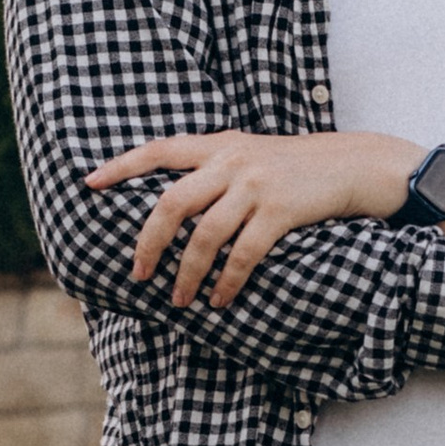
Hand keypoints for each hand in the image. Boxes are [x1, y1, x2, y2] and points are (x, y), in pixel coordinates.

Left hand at [87, 127, 410, 307]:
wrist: (355, 165)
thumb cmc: (299, 168)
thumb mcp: (253, 154)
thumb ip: (216, 168)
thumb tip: (176, 201)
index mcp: (219, 145)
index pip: (158, 149)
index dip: (121, 166)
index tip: (89, 184)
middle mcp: (231, 161)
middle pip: (171, 203)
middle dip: (149, 244)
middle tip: (138, 274)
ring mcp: (256, 186)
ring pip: (204, 236)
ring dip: (186, 274)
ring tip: (179, 300)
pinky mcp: (281, 212)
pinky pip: (243, 254)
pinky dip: (227, 281)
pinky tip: (219, 300)